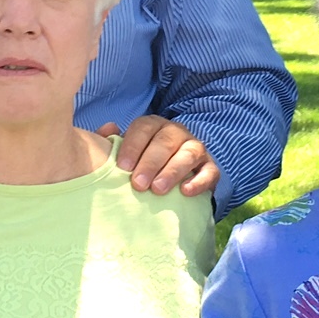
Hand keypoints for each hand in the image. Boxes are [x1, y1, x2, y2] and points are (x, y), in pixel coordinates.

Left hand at [99, 114, 219, 197]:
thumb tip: (108, 129)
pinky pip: (209, 172)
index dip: (132, 146)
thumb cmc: (143, 162)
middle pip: (165, 141)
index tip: (122, 167)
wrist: (174, 177)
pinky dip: (199, 181)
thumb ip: (113, 141)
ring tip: (158, 190)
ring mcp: (196, 148)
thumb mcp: (127, 151)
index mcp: (154, 125)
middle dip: (151, 163)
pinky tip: (185, 192)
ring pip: (188, 154)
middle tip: (138, 184)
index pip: (143, 128)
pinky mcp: (210, 168)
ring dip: (172, 172)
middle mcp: (176, 132)